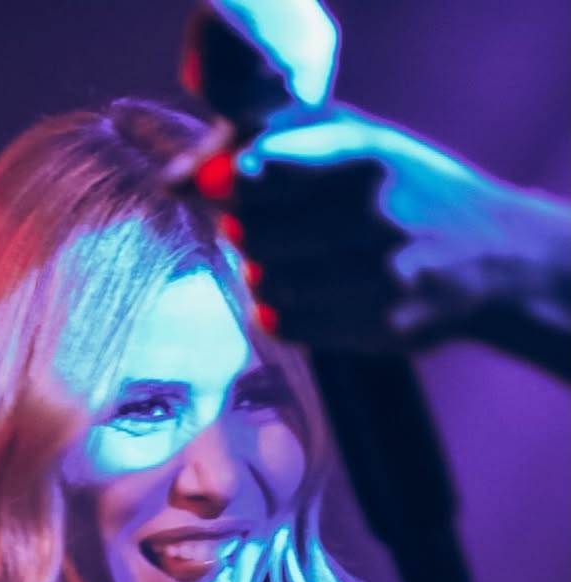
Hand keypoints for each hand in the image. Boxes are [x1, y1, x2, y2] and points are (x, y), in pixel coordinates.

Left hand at [178, 105, 569, 361]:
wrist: (490, 259)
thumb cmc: (413, 193)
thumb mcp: (371, 145)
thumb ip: (294, 146)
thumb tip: (200, 174)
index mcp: (369, 158)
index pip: (274, 167)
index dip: (230, 180)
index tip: (212, 185)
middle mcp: (374, 216)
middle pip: (257, 231)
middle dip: (244, 231)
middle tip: (253, 228)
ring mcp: (377, 277)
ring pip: (268, 281)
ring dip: (261, 274)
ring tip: (285, 263)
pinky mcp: (377, 326)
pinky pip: (290, 324)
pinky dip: (277, 314)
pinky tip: (296, 298)